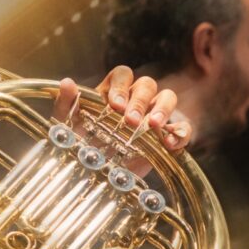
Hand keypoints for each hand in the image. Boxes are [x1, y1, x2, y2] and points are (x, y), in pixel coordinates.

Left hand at [52, 67, 191, 150]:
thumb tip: (67, 83)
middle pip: (147, 84)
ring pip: (168, 97)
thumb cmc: (81, 144)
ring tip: (153, 126)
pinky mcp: (165, 137)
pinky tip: (170, 144)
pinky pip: (182, 127)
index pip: (123, 74)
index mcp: (113, 91)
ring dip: (163, 109)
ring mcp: (153, 117)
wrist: (95, 174)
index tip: (114, 105)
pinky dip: (180, 132)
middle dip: (140, 101)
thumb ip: (66, 104)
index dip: (121, 86)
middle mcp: (135, 99)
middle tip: (131, 121)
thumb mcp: (68, 125)